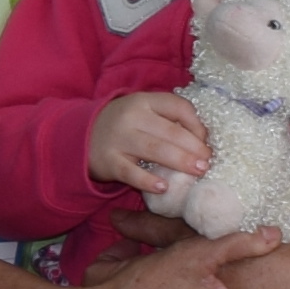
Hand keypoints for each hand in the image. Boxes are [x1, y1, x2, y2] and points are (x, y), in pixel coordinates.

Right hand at [91, 89, 219, 200]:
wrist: (81, 137)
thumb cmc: (125, 127)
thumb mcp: (144, 113)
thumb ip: (169, 121)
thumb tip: (203, 142)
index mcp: (144, 101)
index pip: (178, 107)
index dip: (197, 124)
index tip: (205, 141)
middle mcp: (131, 117)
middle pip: (170, 131)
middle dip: (194, 147)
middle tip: (207, 162)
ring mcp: (119, 139)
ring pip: (155, 150)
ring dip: (180, 161)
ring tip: (198, 171)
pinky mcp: (109, 162)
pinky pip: (131, 172)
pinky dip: (147, 181)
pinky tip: (163, 187)